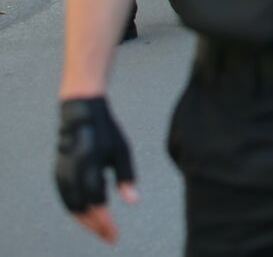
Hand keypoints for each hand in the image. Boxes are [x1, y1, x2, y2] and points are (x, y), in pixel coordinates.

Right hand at [55, 98, 138, 243]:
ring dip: (86, 222)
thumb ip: (127, 177)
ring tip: (102, 231)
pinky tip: (90, 217)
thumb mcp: (122, 151)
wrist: (82, 116)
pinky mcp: (58, 174)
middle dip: (96, 227)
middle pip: (82, 209)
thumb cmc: (107, 133)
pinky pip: (66, 200)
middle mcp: (72, 172)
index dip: (105, 222)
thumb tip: (133, 202)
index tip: (115, 236)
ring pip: (72, 208)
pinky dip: (77, 212)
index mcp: (90, 165)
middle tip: (110, 237)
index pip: (96, 202)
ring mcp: (62, 174)